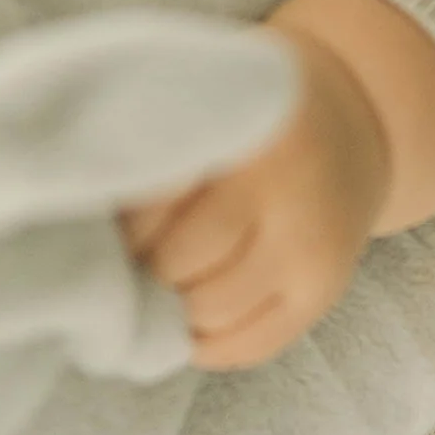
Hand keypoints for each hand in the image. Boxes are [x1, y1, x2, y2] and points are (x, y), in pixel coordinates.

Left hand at [116, 27, 390, 370]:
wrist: (356, 114)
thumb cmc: (252, 101)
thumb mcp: (210, 89)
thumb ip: (156, 131)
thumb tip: (78, 210)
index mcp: (245, 125)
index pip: (154, 196)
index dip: (116, 220)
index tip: (90, 218)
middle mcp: (284, 188)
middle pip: (178, 259)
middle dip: (136, 266)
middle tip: (114, 258)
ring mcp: (310, 246)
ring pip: (210, 310)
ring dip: (166, 308)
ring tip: (145, 284)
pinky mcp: (326, 291)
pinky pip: (250, 345)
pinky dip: (203, 344)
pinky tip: (181, 320)